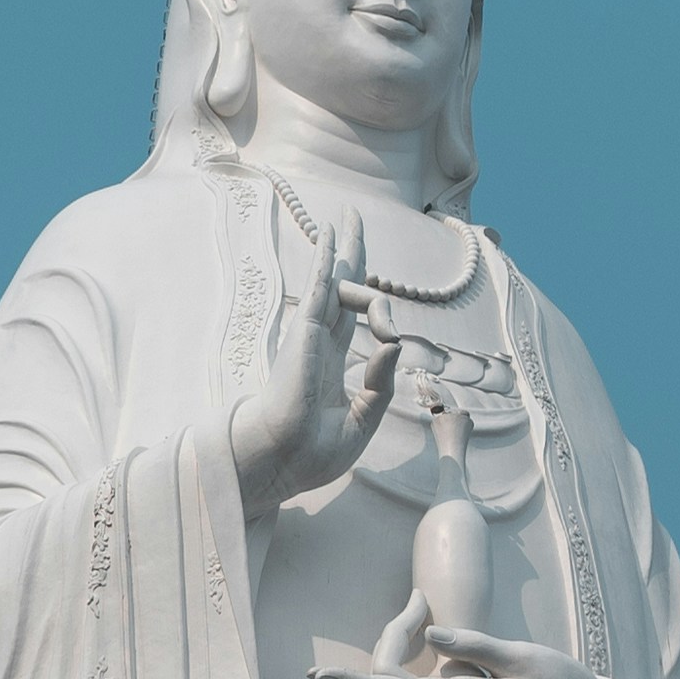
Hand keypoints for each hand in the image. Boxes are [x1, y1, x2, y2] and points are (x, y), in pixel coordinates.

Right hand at [230, 204, 399, 521]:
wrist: (284, 461)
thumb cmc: (313, 450)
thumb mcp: (363, 417)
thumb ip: (381, 382)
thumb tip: (395, 343)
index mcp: (330, 361)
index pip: (352, 316)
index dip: (376, 305)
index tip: (390, 335)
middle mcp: (321, 341)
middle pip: (341, 285)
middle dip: (350, 251)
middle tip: (352, 218)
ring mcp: (312, 334)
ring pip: (337, 280)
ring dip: (349, 248)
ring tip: (352, 218)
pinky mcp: (306, 331)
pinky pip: (321, 286)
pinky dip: (326, 257)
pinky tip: (332, 231)